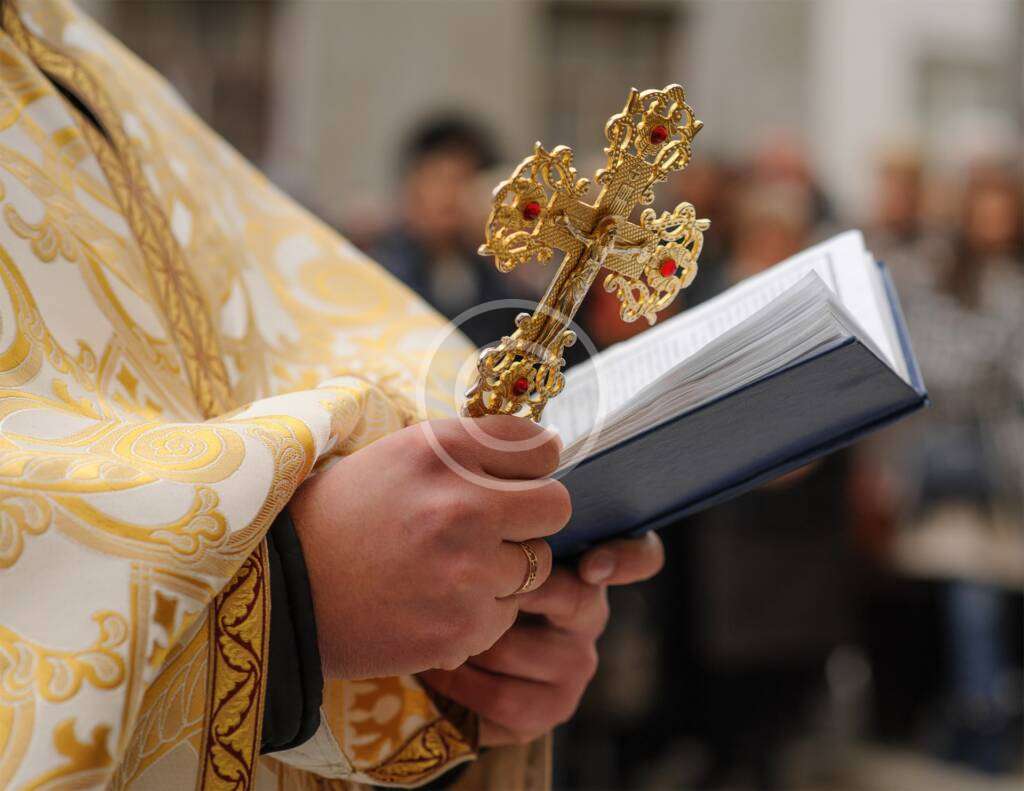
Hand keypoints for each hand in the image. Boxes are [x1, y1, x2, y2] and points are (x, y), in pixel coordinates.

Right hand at [289, 416, 569, 679]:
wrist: (281, 591)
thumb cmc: (339, 515)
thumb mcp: (398, 456)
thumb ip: (466, 451)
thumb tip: (538, 450)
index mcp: (444, 451)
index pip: (539, 448)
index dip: (531, 466)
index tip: (516, 480)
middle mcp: (463, 504)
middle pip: (556, 506)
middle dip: (534, 518)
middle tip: (498, 530)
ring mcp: (467, 570)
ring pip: (535, 567)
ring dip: (503, 571)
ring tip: (448, 571)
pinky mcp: (462, 626)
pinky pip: (506, 616)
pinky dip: (479, 614)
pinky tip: (433, 605)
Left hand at [420, 532, 663, 745]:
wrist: (431, 650)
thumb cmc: (458, 576)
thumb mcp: (479, 536)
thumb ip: (502, 509)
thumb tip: (505, 470)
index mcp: (583, 564)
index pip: (640, 554)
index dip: (627, 558)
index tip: (591, 566)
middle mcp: (589, 614)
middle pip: (582, 600)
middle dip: (525, 591)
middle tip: (480, 582)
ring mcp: (574, 664)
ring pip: (526, 647)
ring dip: (473, 636)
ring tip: (436, 621)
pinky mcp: (549, 710)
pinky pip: (506, 698)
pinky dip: (463, 682)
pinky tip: (438, 664)